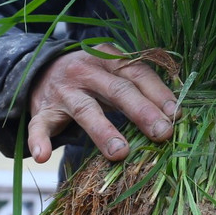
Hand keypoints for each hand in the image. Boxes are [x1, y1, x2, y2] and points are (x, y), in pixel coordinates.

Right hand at [27, 45, 177, 163]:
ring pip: (85, 110)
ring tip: (120, 152)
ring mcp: (63, 91)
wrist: (41, 71)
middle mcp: (86, 71)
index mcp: (109, 58)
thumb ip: (139, 88)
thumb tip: (175, 115)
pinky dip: (39, 140)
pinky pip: (39, 126)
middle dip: (141, 111)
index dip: (158, 92)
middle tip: (162, 132)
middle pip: (117, 90)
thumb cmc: (92, 78)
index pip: (137, 73)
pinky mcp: (43, 110)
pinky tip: (43, 155)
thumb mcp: (114, 73)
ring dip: (103, 131)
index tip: (176, 114)